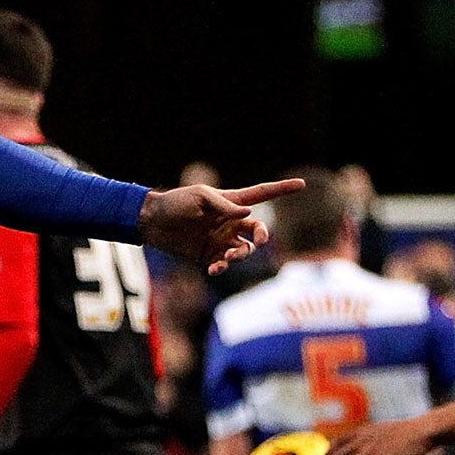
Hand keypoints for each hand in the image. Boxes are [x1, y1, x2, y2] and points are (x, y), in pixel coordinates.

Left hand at [137, 179, 303, 274]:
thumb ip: (224, 206)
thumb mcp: (200, 197)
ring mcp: (221, 240)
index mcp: (231, 202)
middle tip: (257, 240)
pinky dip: (223, 268)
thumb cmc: (175, 203)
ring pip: (244, 251)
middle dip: (262, 236)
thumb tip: (248, 214)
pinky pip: (224, 265)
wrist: (151, 221)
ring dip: (240, 255)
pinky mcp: (209, 256)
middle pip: (258, 230)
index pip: (261, 194)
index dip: (281, 189)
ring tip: (227, 258)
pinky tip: (215, 269)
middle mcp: (230, 222)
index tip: (302, 184)